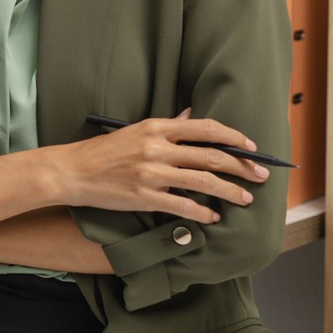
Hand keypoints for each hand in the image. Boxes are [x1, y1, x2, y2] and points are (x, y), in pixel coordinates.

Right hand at [41, 111, 268, 223]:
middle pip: (212, 155)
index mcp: (156, 127)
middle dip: (242, 166)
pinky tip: (213, 217)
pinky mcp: (145, 196)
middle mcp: (157, 148)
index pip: (205, 128)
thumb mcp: (135, 131)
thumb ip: (166, 126)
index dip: (234, 137)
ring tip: (244, 198)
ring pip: (204, 181)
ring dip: (230, 191)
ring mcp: (152, 173)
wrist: (73, 172)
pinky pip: (184, 206)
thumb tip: (191, 116)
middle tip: (260, 175)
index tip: (252, 147)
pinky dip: (203, 213)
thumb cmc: (103, 152)